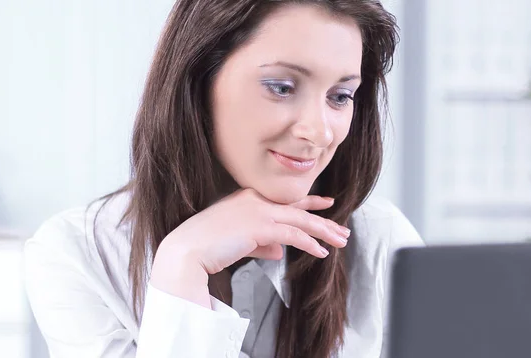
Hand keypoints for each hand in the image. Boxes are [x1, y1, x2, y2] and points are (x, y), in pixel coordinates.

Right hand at [149, 188, 349, 305]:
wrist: (187, 249)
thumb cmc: (207, 246)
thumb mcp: (239, 242)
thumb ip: (261, 244)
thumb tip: (280, 252)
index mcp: (250, 198)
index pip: (286, 199)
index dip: (309, 201)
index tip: (326, 202)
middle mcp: (257, 200)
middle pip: (299, 209)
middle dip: (323, 220)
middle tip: (342, 229)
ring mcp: (259, 211)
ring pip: (301, 221)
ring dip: (324, 232)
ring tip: (340, 242)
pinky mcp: (261, 227)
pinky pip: (294, 235)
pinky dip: (310, 244)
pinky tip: (321, 253)